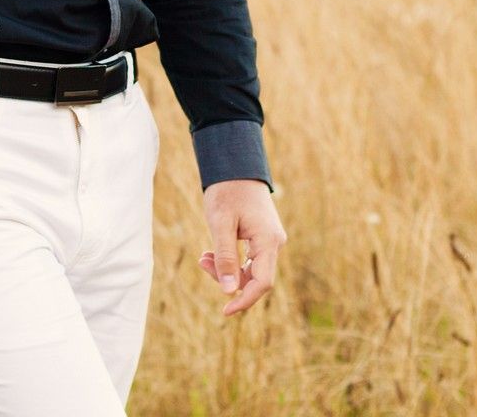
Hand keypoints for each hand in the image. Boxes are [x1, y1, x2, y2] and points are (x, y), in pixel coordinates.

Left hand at [198, 179, 285, 315]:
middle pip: (255, 277)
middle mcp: (274, 243)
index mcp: (269, 241)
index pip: (262, 283)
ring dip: (226, 269)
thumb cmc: (227, 192)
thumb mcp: (220, 224)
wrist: (235, 166)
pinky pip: (248, 258)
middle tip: (202, 262)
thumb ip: (225, 258)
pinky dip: (230, 259)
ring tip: (203, 256)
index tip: (225, 311)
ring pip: (250, 268)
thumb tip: (229, 291)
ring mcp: (269, 240)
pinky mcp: (261, 236)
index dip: (244, 300)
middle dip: (228, 279)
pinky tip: (211, 254)